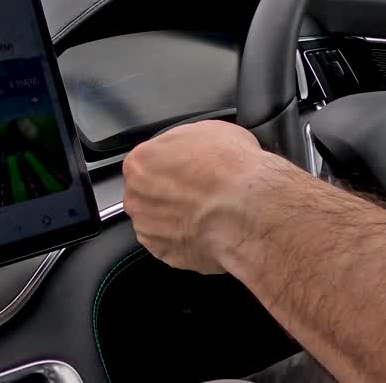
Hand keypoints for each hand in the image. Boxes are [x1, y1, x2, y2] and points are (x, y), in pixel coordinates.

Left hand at [123, 120, 276, 273]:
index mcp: (140, 162)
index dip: (171, 166)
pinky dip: (186, 241)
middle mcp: (136, 197)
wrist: (248, 211)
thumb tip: (194, 149)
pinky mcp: (164, 254)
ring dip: (175, 219)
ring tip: (206, 214)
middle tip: (198, 193)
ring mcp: (148, 228)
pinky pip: (171, 245)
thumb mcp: (210, 130)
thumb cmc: (231, 170)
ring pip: (156, 221)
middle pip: (146, 194)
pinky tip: (207, 231)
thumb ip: (186, 143)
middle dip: (168, 194)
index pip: (146, 163)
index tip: (187, 170)